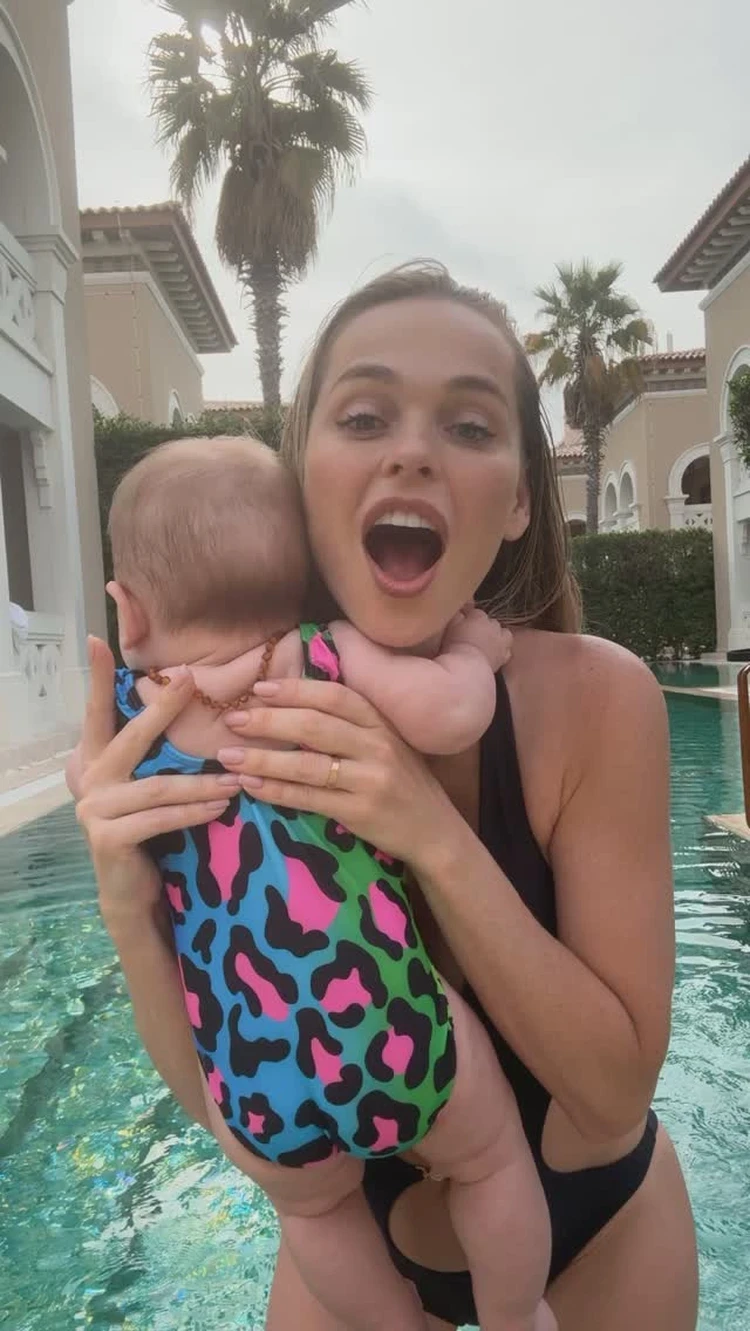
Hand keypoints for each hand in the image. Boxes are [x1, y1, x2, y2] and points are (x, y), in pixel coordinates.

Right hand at [73, 638, 241, 929]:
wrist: (133, 892)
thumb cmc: (150, 831)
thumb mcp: (150, 787)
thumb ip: (155, 755)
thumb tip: (190, 705)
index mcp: (96, 760)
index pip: (97, 712)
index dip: (98, 678)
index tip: (98, 639)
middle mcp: (89, 779)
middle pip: (131, 737)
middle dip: (163, 707)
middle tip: (192, 679)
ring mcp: (94, 809)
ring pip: (158, 786)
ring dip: (203, 782)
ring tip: (238, 777)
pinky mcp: (108, 838)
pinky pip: (160, 818)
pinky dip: (194, 812)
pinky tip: (222, 809)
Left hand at [217, 677, 458, 869]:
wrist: (434, 829)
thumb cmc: (400, 780)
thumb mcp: (384, 741)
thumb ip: (349, 722)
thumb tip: (291, 702)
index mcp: (379, 722)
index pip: (333, 696)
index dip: (295, 689)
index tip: (260, 687)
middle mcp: (376, 746)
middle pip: (314, 726)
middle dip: (269, 721)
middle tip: (233, 719)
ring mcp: (370, 780)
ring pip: (307, 765)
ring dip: (263, 760)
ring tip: (228, 756)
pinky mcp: (360, 812)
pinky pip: (309, 799)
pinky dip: (277, 791)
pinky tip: (251, 786)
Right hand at [443, 607, 512, 671]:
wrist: (469, 667)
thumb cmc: (455, 646)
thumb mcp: (450, 628)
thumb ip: (456, 618)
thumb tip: (461, 613)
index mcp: (478, 616)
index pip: (474, 612)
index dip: (468, 617)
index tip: (462, 622)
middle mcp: (493, 625)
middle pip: (490, 622)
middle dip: (484, 626)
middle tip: (473, 634)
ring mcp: (502, 641)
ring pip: (504, 634)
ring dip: (498, 636)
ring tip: (488, 643)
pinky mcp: (505, 656)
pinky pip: (506, 650)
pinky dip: (501, 651)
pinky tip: (494, 655)